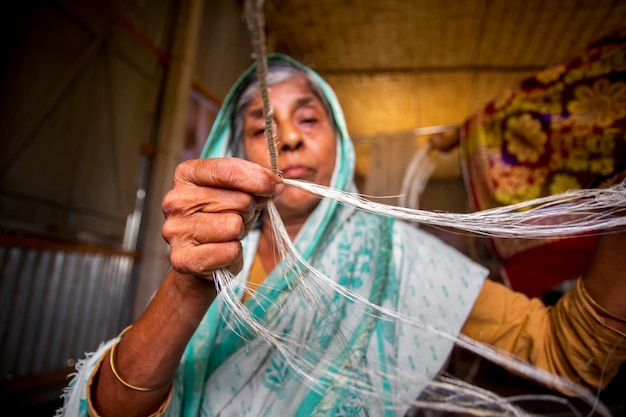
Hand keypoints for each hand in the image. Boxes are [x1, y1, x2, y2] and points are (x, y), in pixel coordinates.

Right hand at [161, 157, 282, 279]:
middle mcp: (175, 200)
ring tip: (227, 234)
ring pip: (234, 226)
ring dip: (239, 232)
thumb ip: (255, 184)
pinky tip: (221, 252)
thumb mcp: (240, 194)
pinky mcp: (183, 258)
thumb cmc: (221, 219)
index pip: (227, 170)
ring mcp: (176, 230)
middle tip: (236, 218)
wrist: (203, 259)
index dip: (258, 178)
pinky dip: (233, 253)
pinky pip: (230, 250)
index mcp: (186, 175)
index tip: (275, 185)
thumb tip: (275, 185)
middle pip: (238, 199)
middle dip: (248, 210)